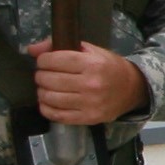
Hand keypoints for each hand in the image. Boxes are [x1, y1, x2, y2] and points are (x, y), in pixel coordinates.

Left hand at [32, 41, 147, 126]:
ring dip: (42, 91)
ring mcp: (89, 104)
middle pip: (49, 79)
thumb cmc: (109, 67)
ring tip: (46, 87)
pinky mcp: (87, 118)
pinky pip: (56, 115)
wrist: (132, 89)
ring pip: (49, 97)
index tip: (44, 61)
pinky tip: (48, 101)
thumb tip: (32, 50)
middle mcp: (90, 84)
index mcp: (92, 64)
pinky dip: (46, 108)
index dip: (43, 60)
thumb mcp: (90, 51)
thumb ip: (60, 46)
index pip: (54, 60)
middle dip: (41, 75)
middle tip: (45, 74)